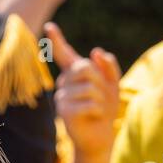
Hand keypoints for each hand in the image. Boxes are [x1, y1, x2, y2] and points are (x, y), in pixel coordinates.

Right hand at [45, 22, 121, 156]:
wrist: (100, 135)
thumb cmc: (105, 108)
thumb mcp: (112, 84)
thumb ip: (108, 66)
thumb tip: (95, 51)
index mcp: (75, 73)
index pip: (64, 54)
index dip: (57, 40)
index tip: (50, 27)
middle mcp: (65, 83)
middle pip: (83, 67)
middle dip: (100, 81)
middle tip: (102, 95)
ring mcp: (62, 97)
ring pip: (88, 87)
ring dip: (101, 98)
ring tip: (99, 108)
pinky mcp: (64, 111)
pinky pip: (87, 103)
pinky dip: (98, 110)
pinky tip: (95, 116)